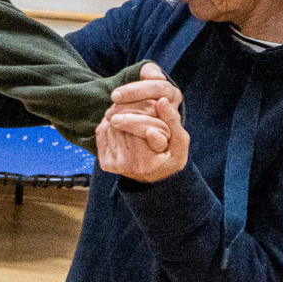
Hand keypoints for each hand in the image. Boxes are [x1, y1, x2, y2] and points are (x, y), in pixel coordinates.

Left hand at [95, 64, 189, 181]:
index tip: (156, 101)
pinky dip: (111, 121)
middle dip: (132, 107)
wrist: (155, 181)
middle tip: (143, 100)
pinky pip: (102, 131)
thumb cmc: (171, 158)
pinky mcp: (105, 161)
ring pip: (110, 124)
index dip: (147, 108)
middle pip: (122, 122)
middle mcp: (126, 164)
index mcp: (145, 162)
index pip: (140, 125)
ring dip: (120, 112)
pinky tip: (123, 120)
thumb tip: (161, 101)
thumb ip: (173, 122)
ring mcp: (113, 164)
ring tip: (135, 110)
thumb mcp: (180, 142)